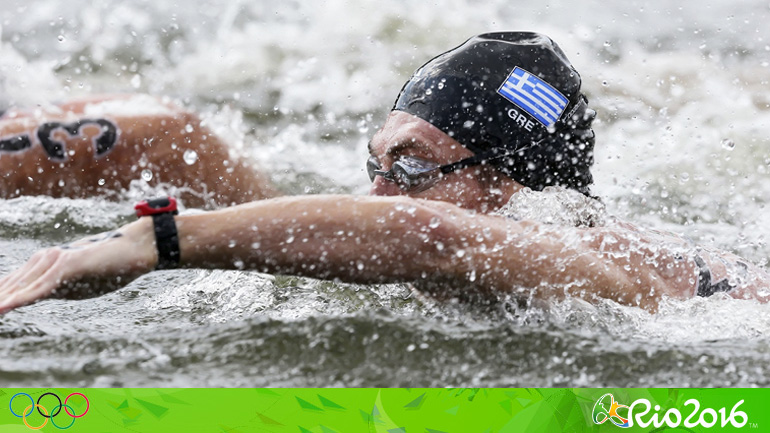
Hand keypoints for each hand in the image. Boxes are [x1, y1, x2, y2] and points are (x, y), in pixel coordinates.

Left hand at [0, 218, 156, 312]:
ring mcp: (55, 261)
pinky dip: (20, 298)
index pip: (14, 284)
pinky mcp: (67, 264)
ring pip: (20, 288)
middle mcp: (46, 259)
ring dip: (1, 301)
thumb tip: (42, 295)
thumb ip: (61, 287)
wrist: (138, 248)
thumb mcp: (82, 280)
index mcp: (48, 265)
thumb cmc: (114, 264)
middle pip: (11, 286)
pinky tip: (4, 307)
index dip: (0, 297)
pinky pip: (39, 287)